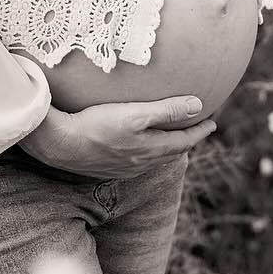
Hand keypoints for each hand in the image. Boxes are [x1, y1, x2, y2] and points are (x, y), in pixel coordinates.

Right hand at [18, 98, 216, 178]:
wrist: (60, 144)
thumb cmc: (96, 125)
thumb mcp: (135, 114)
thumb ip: (166, 110)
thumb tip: (198, 106)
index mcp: (150, 150)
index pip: (184, 142)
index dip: (199, 132)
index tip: (212, 123)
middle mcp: (140, 163)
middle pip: (171, 152)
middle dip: (186, 140)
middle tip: (197, 128)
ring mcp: (123, 167)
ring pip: (154, 158)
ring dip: (168, 146)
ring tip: (173, 136)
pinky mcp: (108, 166)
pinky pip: (138, 160)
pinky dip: (149, 151)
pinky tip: (140, 144)